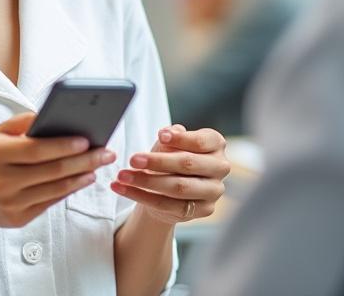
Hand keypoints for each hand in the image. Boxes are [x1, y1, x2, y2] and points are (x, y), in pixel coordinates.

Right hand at [0, 112, 116, 228]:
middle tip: (106, 152)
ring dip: (81, 177)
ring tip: (98, 165)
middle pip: (51, 171)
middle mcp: (1, 181)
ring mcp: (9, 203)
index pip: (36, 150)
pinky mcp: (17, 219)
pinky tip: (82, 179)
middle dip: (83, 161)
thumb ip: (23, 122)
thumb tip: (55, 115)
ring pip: (55, 189)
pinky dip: (69, 190)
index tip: (87, 139)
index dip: (63, 145)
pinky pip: (50, 202)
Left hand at [110, 124, 228, 224]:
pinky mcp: (203, 210)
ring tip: (123, 176)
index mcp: (216, 144)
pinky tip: (123, 189)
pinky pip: (169, 205)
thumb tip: (169, 132)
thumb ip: (171, 136)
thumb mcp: (169, 143)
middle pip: (188, 164)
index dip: (181, 139)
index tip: (159, 135)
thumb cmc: (171, 157)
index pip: (201, 141)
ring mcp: (214, 191)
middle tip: (133, 159)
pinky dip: (141, 196)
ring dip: (146, 182)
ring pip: (178, 187)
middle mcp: (220, 167)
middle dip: (158, 162)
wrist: (170, 186)